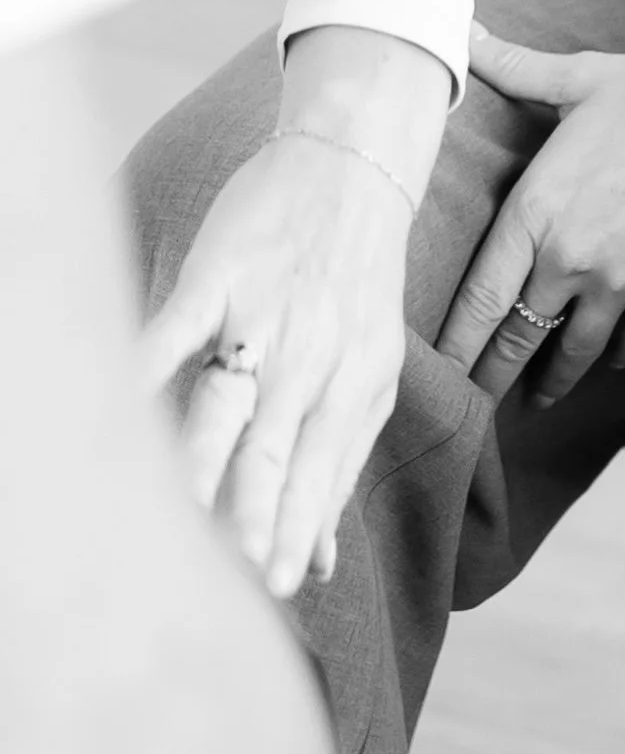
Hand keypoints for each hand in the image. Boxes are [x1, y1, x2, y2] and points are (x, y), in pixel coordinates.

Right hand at [143, 135, 411, 601]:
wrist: (351, 163)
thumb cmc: (355, 283)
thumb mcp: (369, 373)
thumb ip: (341, 465)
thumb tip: (325, 565)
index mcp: (352, 384)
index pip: (320, 473)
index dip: (300, 531)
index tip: (280, 591)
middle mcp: (312, 355)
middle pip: (278, 448)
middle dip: (260, 513)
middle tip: (243, 574)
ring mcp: (263, 312)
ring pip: (227, 398)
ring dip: (205, 458)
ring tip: (184, 512)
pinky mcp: (219, 271)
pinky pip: (178, 325)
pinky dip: (150, 362)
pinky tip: (125, 401)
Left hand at [437, 32, 624, 406]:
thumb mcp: (580, 78)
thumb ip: (515, 67)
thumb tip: (464, 29)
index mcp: (535, 209)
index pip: (478, 297)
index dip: (454, 344)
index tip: (437, 372)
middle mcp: (568, 259)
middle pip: (517, 337)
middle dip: (492, 375)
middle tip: (473, 404)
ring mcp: (619, 285)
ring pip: (573, 353)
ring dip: (553, 381)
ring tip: (539, 398)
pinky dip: (617, 359)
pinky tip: (608, 363)